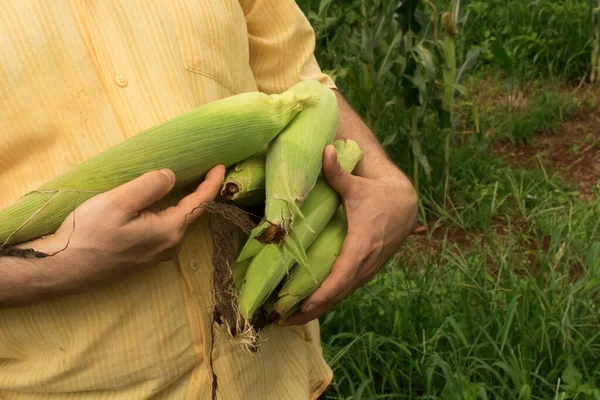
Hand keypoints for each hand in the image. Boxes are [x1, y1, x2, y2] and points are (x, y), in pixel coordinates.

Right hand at [23, 166, 224, 294]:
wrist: (62, 268)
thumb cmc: (88, 234)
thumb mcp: (119, 202)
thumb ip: (150, 186)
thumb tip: (172, 176)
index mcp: (170, 231)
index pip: (200, 203)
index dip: (212, 182)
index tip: (222, 165)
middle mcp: (170, 246)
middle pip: (191, 213)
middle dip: (199, 191)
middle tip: (203, 168)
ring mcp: (157, 255)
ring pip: (176, 222)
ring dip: (182, 202)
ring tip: (183, 181)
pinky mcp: (143, 257)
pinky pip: (164, 229)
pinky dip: (168, 212)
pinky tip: (158, 203)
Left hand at [284, 145, 416, 325]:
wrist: (404, 204)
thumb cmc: (378, 194)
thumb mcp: (358, 185)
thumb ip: (337, 172)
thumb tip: (324, 149)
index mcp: (361, 246)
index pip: (341, 277)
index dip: (322, 295)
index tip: (302, 307)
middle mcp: (365, 263)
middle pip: (337, 295)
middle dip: (311, 310)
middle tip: (281, 320)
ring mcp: (367, 270)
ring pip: (341, 296)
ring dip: (317, 310)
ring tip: (289, 320)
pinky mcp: (365, 270)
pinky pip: (345, 290)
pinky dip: (328, 300)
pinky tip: (309, 307)